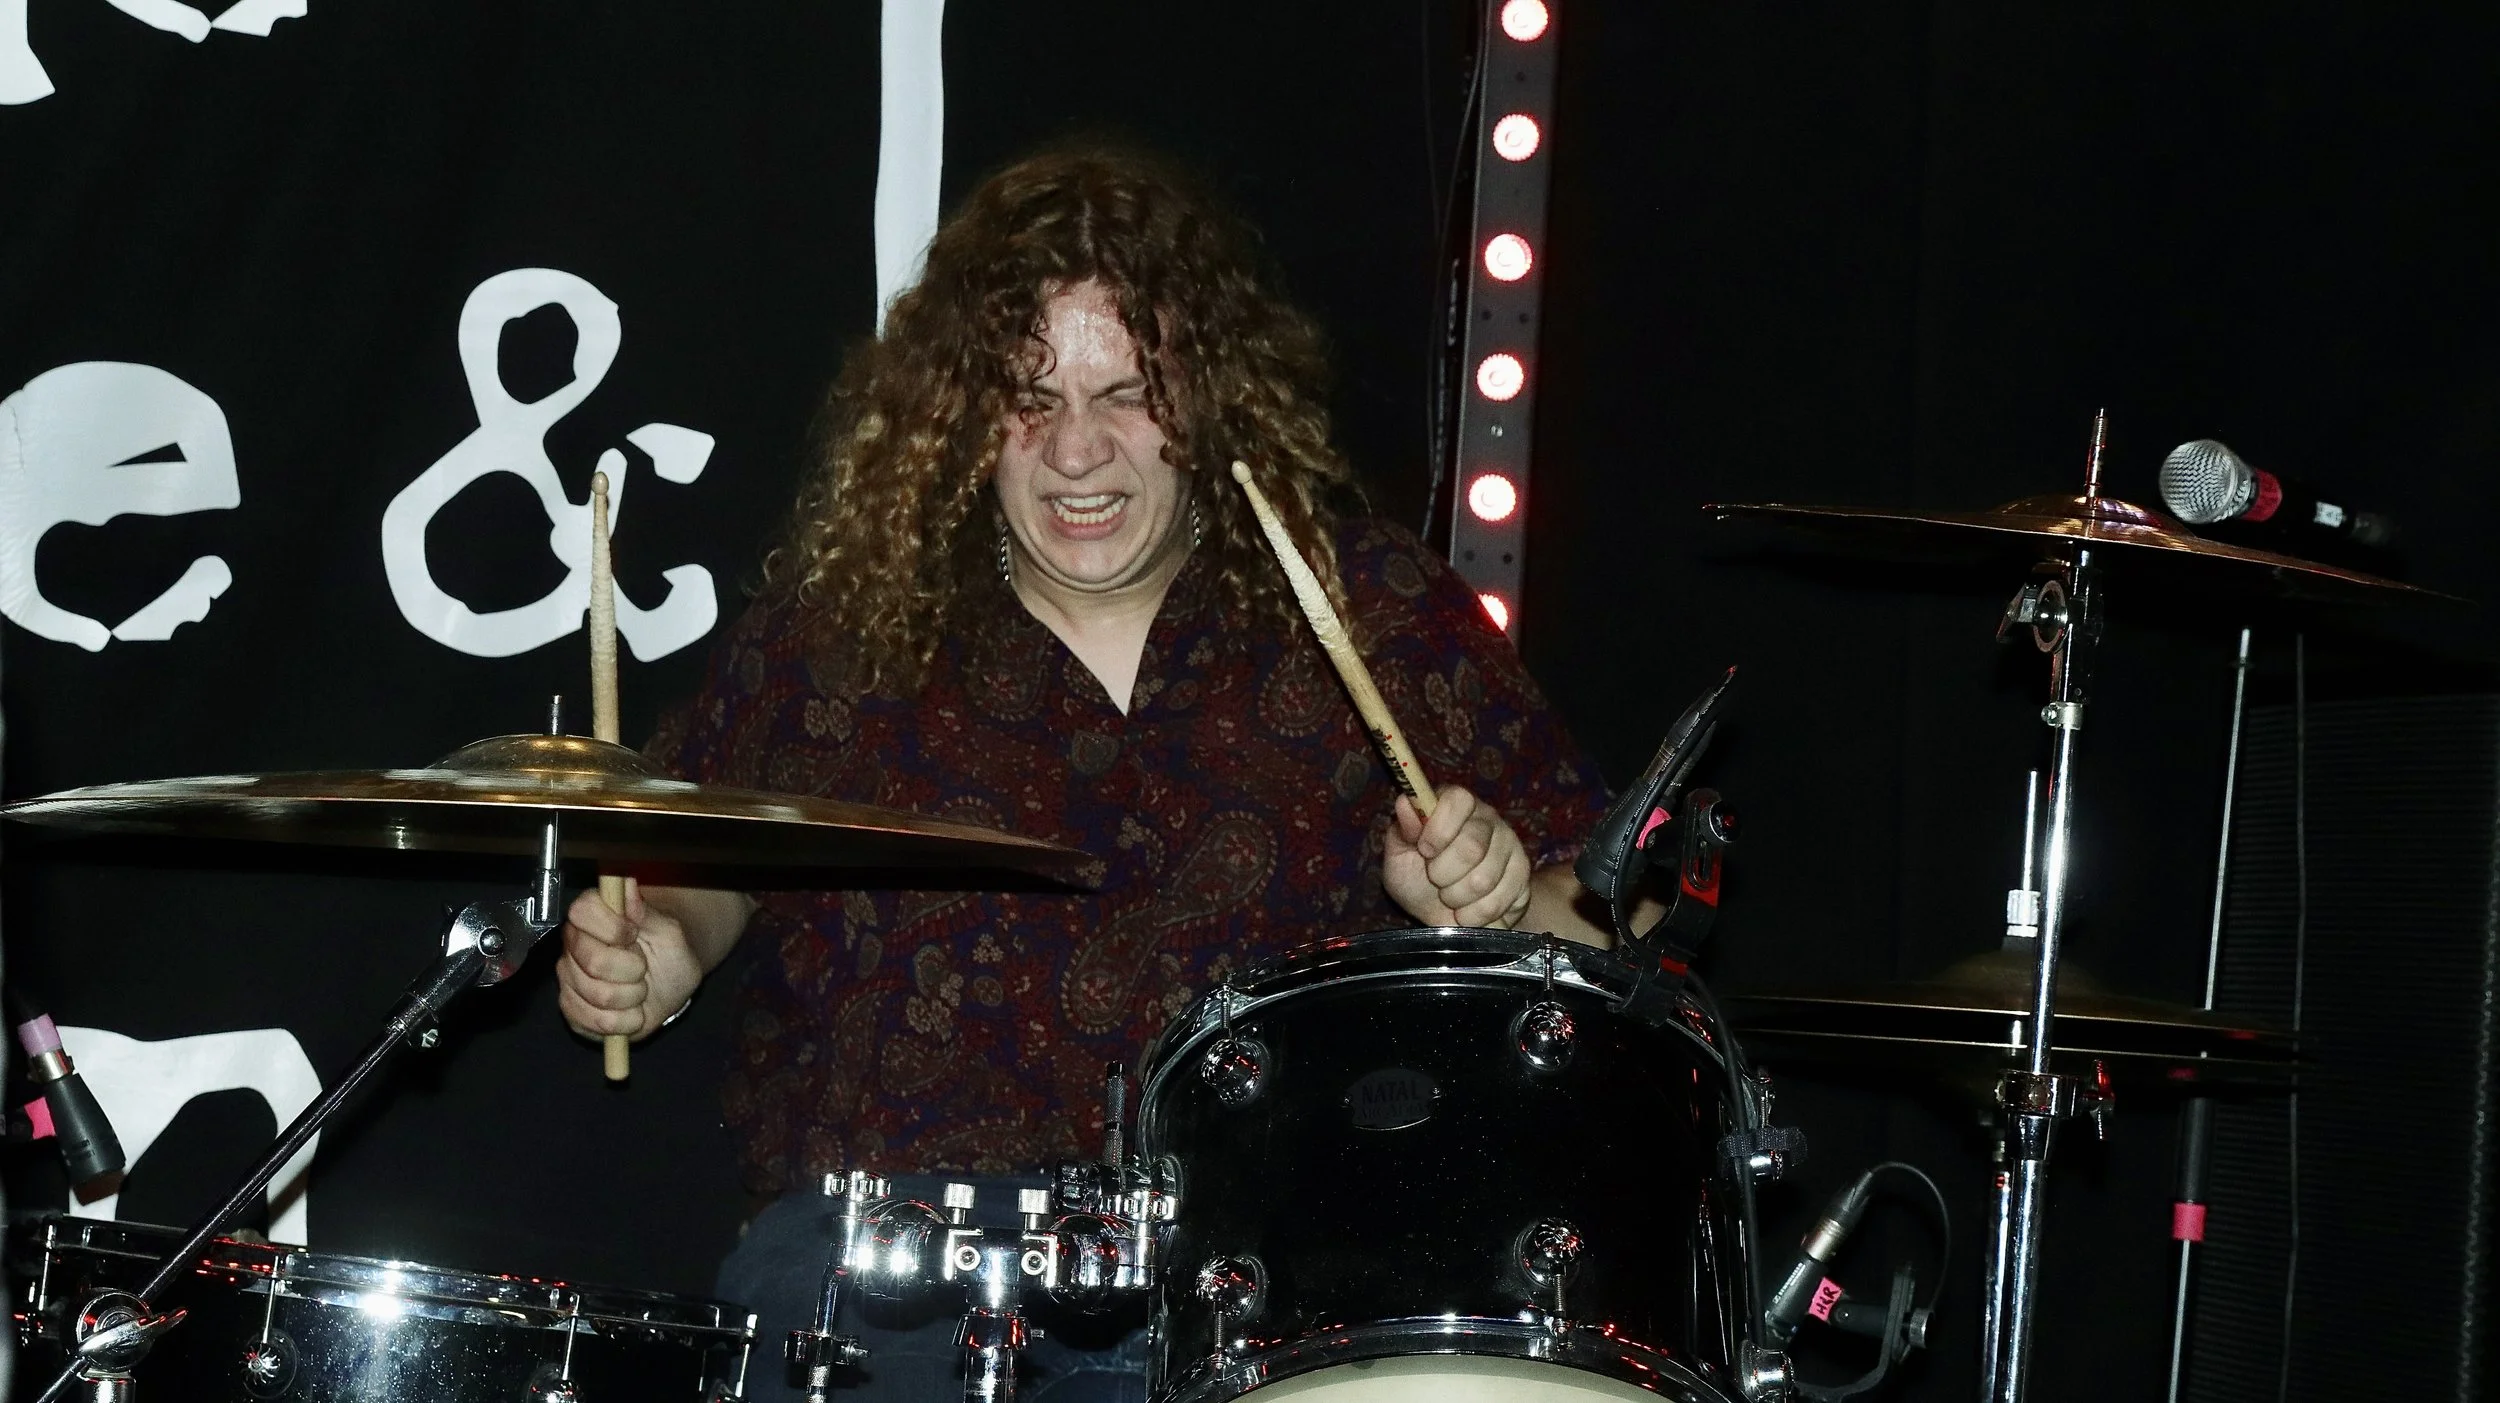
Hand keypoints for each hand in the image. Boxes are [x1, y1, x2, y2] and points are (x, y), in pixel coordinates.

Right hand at [556, 879, 703, 1042]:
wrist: (669, 987)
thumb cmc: (667, 953)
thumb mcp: (668, 930)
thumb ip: (646, 911)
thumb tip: (627, 885)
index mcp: (592, 916)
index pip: (581, 911)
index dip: (612, 926)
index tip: (634, 933)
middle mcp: (573, 945)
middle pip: (592, 960)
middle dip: (631, 969)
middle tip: (643, 968)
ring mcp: (569, 979)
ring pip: (599, 994)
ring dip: (633, 996)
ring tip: (640, 989)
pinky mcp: (572, 1011)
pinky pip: (598, 1021)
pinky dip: (626, 1021)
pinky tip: (632, 1010)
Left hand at [1383, 784, 1533, 928]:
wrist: (1449, 915)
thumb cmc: (1419, 879)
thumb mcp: (1399, 858)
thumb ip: (1402, 832)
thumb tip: (1405, 803)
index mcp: (1454, 804)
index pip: (1457, 799)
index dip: (1439, 829)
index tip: (1425, 851)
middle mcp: (1486, 816)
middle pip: (1472, 846)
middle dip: (1443, 874)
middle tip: (1435, 881)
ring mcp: (1509, 842)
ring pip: (1484, 879)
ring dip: (1457, 898)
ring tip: (1450, 897)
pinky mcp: (1521, 872)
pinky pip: (1499, 900)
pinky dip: (1475, 914)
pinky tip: (1467, 910)